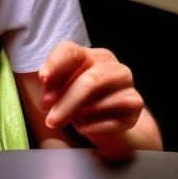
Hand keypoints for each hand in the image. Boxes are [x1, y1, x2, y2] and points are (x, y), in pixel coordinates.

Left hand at [38, 41, 146, 156]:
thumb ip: (51, 86)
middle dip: (66, 103)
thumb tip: (47, 97)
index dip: (55, 64)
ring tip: (68, 120)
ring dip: (79, 115)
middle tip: (50, 120)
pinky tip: (83, 127)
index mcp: (89, 54)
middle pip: (88, 81)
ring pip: (100, 101)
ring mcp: (126, 83)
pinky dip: (93, 126)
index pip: (70, 51)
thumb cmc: (75, 95)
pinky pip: (113, 119)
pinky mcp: (135, 104)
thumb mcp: (59, 88)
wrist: (104, 116)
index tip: (42, 79)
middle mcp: (111, 65)